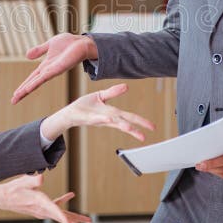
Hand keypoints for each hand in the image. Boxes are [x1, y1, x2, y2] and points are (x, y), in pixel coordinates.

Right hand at [0, 174, 91, 222]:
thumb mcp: (23, 181)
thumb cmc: (13, 189)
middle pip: (63, 219)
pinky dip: (63, 202)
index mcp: (40, 203)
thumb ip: (34, 180)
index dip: (62, 217)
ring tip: (87, 220)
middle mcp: (43, 210)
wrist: (3, 197)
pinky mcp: (42, 208)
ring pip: (62, 215)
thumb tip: (41, 178)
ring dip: (75, 218)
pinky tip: (71, 195)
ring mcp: (43, 210)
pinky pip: (56, 207)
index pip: (54, 211)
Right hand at [12, 33, 97, 103]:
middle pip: (32, 83)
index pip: (32, 78)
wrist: (82, 43)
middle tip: (13, 101)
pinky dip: (34, 83)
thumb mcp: (50, 45)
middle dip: (22, 92)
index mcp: (46, 66)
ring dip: (25, 90)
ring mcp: (52, 72)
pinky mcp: (56, 70)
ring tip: (16, 97)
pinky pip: (43, 78)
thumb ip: (39, 50)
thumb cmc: (69, 44)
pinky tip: (27, 89)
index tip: (15, 93)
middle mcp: (48, 71)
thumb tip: (27, 55)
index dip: (23, 85)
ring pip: (35, 83)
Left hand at [40, 83, 155, 141]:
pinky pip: (96, 119)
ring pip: (112, 123)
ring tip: (130, 129)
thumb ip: (113, 92)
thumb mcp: (100, 96)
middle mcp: (107, 118)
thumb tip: (126, 86)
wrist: (69, 112)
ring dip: (121, 125)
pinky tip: (108, 119)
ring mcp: (98, 119)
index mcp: (112, 113)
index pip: (129, 117)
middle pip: (124, 123)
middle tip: (145, 137)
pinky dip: (103, 119)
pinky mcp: (88, 118)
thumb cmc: (85, 106)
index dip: (141, 121)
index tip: (152, 127)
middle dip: (135, 129)